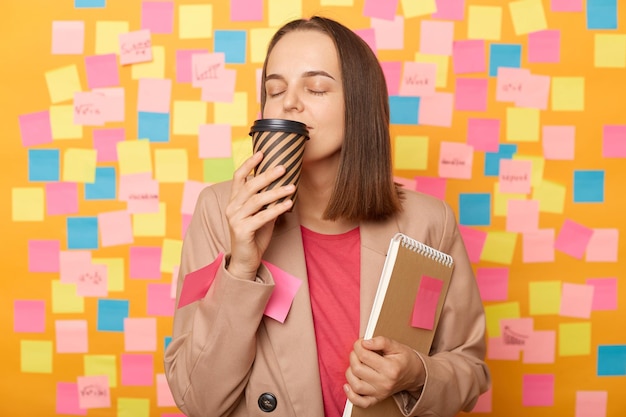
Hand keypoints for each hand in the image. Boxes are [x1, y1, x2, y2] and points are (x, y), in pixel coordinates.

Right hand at [225, 151, 295, 280]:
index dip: (249, 164)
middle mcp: (232, 208)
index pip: (238, 177)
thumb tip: (283, 184)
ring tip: (292, 187)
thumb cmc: (255, 236)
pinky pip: (262, 217)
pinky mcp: (242, 231)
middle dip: (267, 175)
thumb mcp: (261, 214)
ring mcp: (235, 219)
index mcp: (234, 201)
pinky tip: (288, 204)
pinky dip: (276, 209)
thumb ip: (267, 201)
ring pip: (257, 201)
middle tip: (283, 167)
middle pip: (249, 186)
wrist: (245, 260)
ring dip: (276, 192)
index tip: (262, 152)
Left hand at [344, 336, 424, 408]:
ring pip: (356, 385)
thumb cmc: (405, 359)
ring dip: (350, 372)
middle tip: (358, 351)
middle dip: (353, 356)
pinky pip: (360, 402)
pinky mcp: (377, 399)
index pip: (364, 355)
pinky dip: (351, 395)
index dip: (358, 345)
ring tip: (356, 364)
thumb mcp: (397, 346)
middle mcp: (384, 383)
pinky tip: (348, 385)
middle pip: (357, 369)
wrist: (414, 374)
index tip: (361, 342)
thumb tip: (366, 342)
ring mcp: (380, 392)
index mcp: (390, 368)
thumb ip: (381, 341)